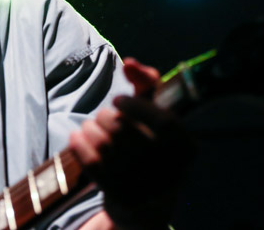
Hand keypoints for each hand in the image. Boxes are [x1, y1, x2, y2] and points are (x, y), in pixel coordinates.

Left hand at [68, 58, 195, 229]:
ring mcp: (146, 187)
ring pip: (105, 146)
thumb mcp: (154, 113)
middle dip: (105, 117)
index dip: (136, 106)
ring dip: (89, 129)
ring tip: (90, 128)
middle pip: (125, 130)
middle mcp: (171, 169)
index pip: (163, 122)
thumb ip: (147, 82)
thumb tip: (130, 62)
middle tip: (102, 117)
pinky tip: (77, 139)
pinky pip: (93, 164)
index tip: (117, 100)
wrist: (144, 200)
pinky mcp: (123, 197)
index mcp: (186, 147)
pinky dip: (79, 146)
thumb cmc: (148, 143)